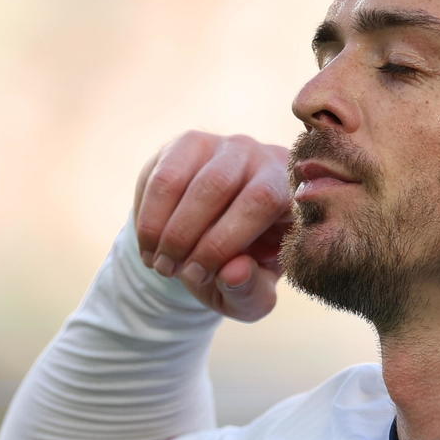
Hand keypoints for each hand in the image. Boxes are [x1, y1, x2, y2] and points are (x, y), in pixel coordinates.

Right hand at [131, 131, 291, 320]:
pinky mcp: (189, 145)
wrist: (214, 244)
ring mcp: (226, 147)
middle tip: (173, 272)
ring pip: (184, 179)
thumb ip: (249, 291)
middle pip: (219, 185)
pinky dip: (149, 216)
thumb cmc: (243, 269)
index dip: (227, 240)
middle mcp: (264, 158)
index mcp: (291, 192)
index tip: (203, 275)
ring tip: (158, 263)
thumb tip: (234, 272)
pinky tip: (148, 245)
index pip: (265, 200)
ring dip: (165, 227)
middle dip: (189, 236)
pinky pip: (162, 177)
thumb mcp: (250, 294)